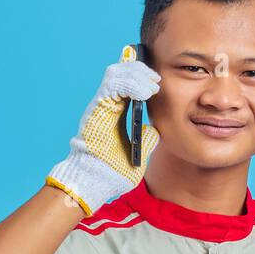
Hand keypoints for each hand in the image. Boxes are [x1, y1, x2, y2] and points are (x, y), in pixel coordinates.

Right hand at [45, 45, 160, 216]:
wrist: (98, 183)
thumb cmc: (113, 172)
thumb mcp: (138, 153)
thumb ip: (146, 139)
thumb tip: (153, 128)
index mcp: (114, 114)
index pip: (126, 84)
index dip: (141, 78)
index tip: (157, 83)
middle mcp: (106, 106)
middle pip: (121, 72)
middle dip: (140, 70)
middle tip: (156, 80)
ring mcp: (100, 106)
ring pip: (116, 73)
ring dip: (137, 75)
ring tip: (152, 86)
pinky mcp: (97, 108)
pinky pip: (113, 84)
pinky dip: (131, 84)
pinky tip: (144, 94)